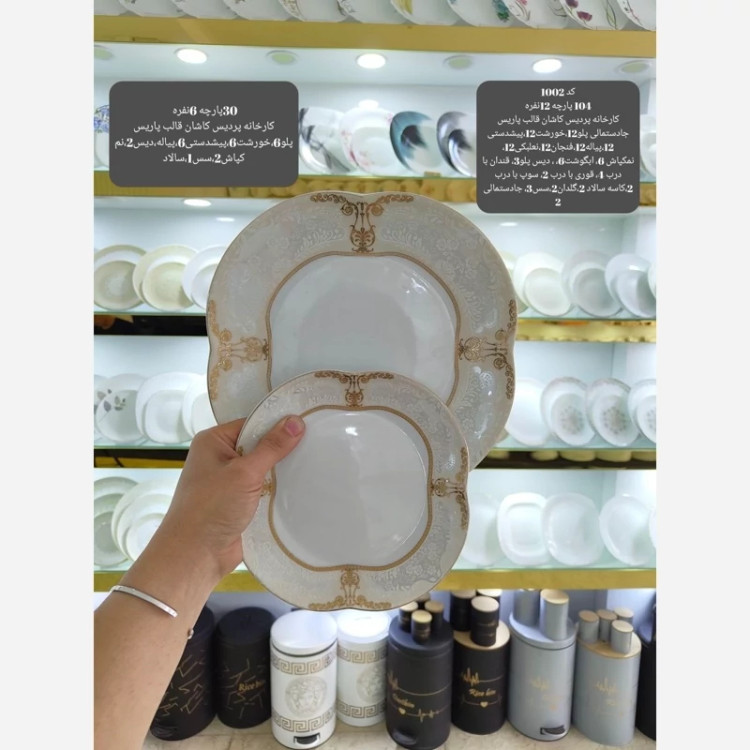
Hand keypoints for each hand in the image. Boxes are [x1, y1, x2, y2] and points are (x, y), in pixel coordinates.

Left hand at [154, 414, 305, 579]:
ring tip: (310, 465)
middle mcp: (219, 458)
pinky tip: (297, 488)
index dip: (276, 425)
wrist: (195, 555)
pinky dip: (276, 490)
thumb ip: (271, 447)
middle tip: (313, 445)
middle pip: (258, 445)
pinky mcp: (238, 502)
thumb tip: (295, 422)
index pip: (251, 423)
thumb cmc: (210, 509)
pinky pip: (262, 489)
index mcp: (213, 442)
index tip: (304, 424)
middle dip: (280, 449)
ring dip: (280, 472)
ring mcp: (228, 482)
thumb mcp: (244, 472)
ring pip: (262, 469)